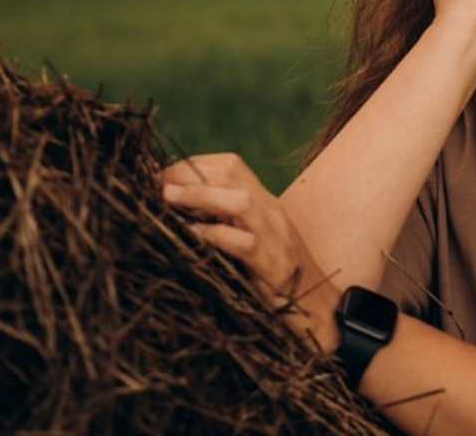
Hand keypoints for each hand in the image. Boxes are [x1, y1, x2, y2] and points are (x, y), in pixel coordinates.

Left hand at [160, 153, 339, 351]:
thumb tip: (179, 216)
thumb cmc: (275, 279)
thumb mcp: (253, 241)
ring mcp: (273, 236)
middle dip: (189, 173)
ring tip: (168, 198)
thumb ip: (226, 225)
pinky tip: (190, 236)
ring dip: (200, 195)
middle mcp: (270, 211)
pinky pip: (244, 243)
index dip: (193, 164)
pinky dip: (214, 236)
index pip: (230, 165)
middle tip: (156, 183)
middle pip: (233, 171)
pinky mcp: (272, 266)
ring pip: (240, 202)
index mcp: (264, 203)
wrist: (319, 309)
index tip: (160, 176)